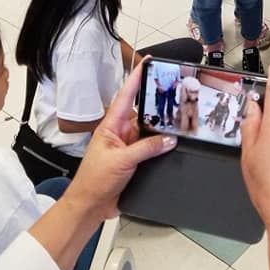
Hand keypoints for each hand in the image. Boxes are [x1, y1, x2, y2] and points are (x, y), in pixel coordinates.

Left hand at [64, 59, 177, 219]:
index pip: (126, 96)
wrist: (90, 207)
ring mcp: (128, 146)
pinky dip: (163, 145)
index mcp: (111, 125)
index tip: (147, 62)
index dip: (136, 78)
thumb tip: (169, 139)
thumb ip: (147, 148)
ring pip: (151, 131)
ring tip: (179, 118)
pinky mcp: (135, 160)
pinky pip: (153, 147)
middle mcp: (121, 132)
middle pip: (144, 112)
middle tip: (175, 91)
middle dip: (158, 103)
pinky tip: (173, 143)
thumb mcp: (122, 161)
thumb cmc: (93, 181)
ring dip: (162, 128)